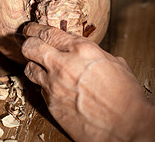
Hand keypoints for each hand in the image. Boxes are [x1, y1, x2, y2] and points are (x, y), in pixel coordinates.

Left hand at [22, 23, 154, 141]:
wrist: (127, 126)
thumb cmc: (125, 94)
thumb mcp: (112, 62)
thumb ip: (92, 52)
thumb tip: (82, 49)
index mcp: (81, 50)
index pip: (48, 33)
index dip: (36, 29)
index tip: (32, 28)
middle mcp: (64, 65)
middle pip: (31, 47)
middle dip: (27, 41)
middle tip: (27, 41)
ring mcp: (55, 85)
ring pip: (29, 68)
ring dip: (33, 64)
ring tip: (39, 65)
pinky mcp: (52, 104)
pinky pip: (40, 89)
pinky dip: (43, 85)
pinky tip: (52, 85)